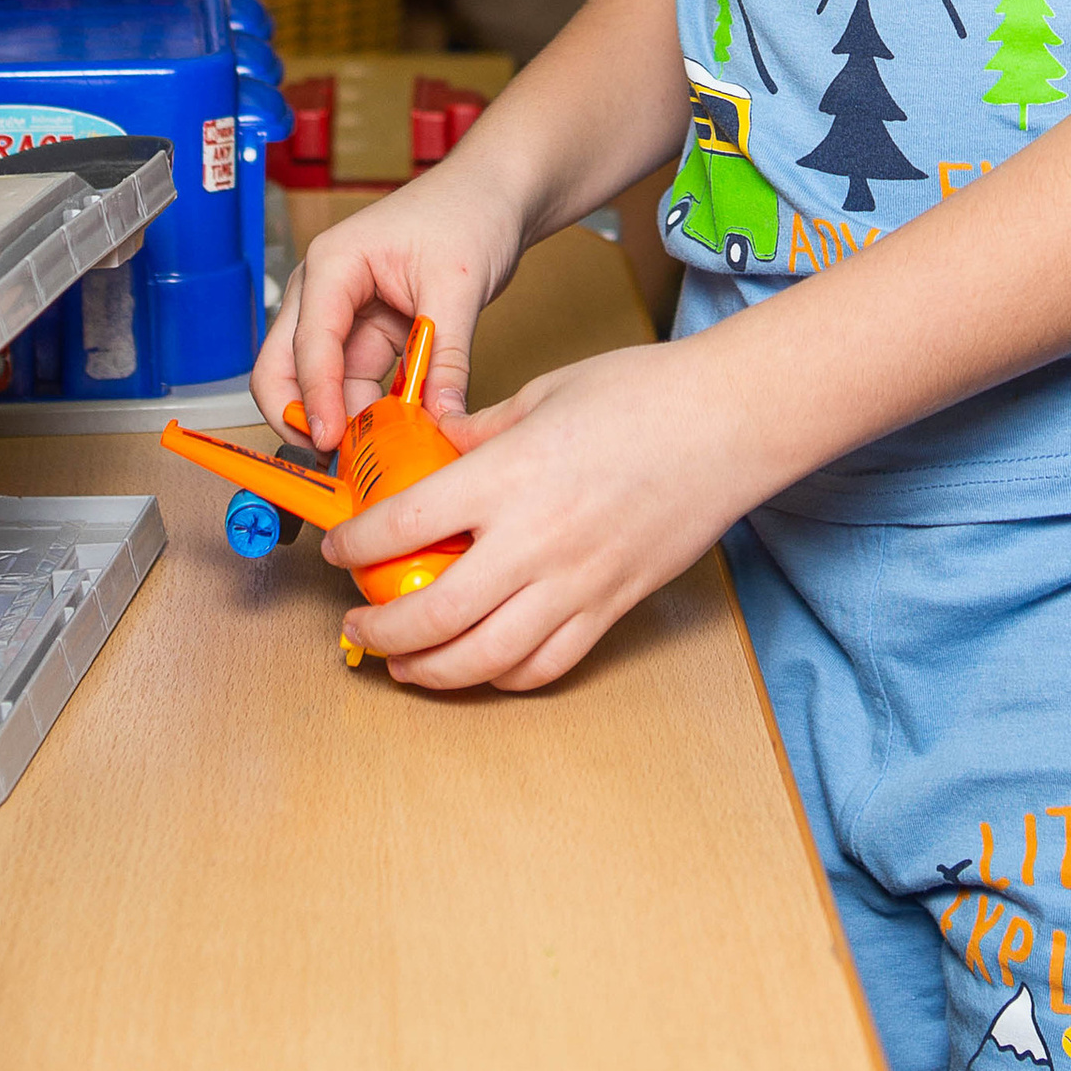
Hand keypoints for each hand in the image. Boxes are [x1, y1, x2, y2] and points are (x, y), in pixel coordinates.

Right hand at [252, 161, 526, 446]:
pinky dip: (370, 410)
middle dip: (302, 416)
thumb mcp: (460, 283)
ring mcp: (344, 314)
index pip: (309, 343)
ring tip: (375, 456)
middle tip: (333, 460)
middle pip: (285, 367)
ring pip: (322, 384)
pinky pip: (357, 383)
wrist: (494, 193)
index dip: (315, 398)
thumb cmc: (468, 210)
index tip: (328, 441)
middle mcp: (325, 291)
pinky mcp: (369, 334)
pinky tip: (395, 434)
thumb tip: (442, 417)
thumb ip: (448, 356)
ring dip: (343, 420)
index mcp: (333, 265)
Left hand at [322, 334, 755, 693]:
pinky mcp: (612, 606)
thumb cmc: (644, 394)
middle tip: (355, 627)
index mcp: (509, 476)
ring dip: (430, 670)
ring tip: (403, 665)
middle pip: (431, 613)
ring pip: (485, 658)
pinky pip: (547, 664)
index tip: (340, 549)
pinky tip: (479, 665)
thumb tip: (437, 451)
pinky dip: (502, 676)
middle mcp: (537, 540)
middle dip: (378, 632)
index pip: (404, 527)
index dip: (356, 546)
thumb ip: (480, 433)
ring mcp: (577, 582)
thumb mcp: (542, 394)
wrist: (730, 422)